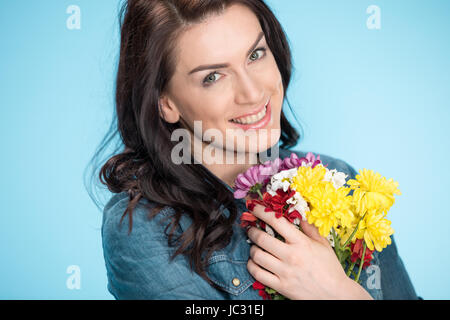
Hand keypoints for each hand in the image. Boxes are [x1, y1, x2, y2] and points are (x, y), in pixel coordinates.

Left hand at [246, 204, 372, 299]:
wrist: (336, 295)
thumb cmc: (330, 268)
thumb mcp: (323, 245)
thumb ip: (310, 229)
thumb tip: (300, 215)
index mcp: (301, 243)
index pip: (277, 222)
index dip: (262, 212)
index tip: (254, 207)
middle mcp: (291, 256)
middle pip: (262, 238)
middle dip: (252, 231)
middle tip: (251, 229)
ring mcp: (284, 272)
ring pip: (257, 255)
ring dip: (252, 249)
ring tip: (254, 246)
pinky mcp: (281, 286)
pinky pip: (258, 274)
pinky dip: (252, 266)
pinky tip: (255, 262)